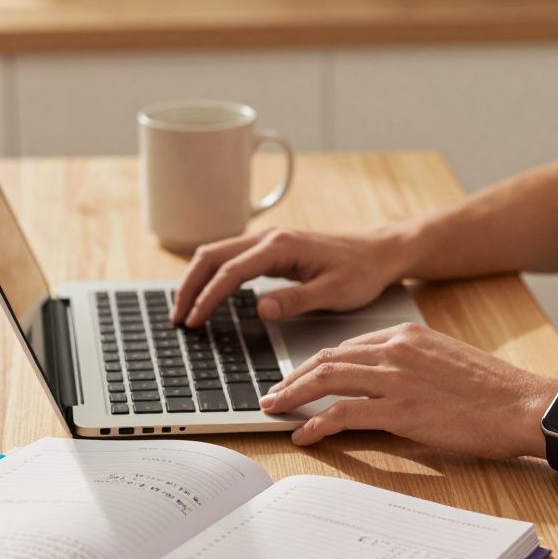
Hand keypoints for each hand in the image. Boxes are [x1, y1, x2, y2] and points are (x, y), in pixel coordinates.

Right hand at [172, 227, 409, 327]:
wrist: (379, 253)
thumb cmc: (361, 272)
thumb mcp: (334, 292)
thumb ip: (296, 300)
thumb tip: (261, 310)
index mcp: (281, 246)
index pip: (231, 272)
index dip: (208, 298)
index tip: (194, 321)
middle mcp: (269, 238)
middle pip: (212, 256)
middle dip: (189, 286)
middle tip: (178, 318)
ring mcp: (268, 241)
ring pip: (217, 254)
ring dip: (196, 279)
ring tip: (185, 309)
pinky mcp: (271, 248)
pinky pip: (230, 258)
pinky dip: (211, 275)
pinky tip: (208, 295)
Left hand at [258, 322, 557, 457]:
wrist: (524, 405)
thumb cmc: (492, 391)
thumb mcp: (444, 360)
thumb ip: (409, 364)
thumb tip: (380, 383)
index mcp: (406, 334)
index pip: (346, 346)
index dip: (315, 364)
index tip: (297, 377)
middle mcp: (396, 350)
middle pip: (327, 359)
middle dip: (293, 377)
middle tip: (272, 393)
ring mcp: (396, 378)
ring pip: (327, 380)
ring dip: (293, 396)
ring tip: (274, 410)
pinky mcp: (400, 409)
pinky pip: (344, 413)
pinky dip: (317, 423)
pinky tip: (305, 434)